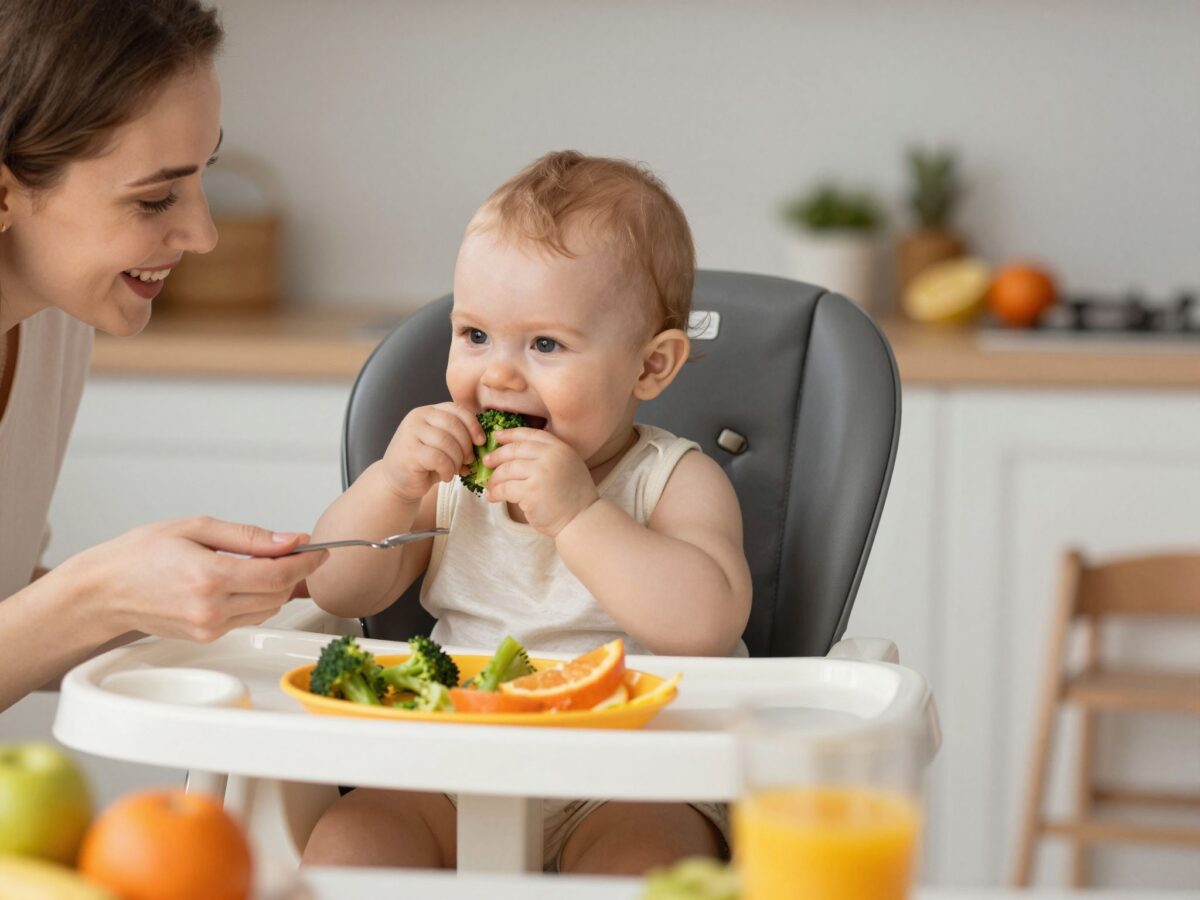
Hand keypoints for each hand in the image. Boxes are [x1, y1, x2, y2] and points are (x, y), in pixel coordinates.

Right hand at [64, 516, 329, 642]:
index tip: (320, 551)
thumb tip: (290, 540)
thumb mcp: (197, 528)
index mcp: (210, 576)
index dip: (307, 562)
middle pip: (279, 594)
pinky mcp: (207, 637)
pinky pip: (248, 617)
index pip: (279, 574)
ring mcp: (209, 627)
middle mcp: (212, 608)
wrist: (104, 590)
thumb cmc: (141, 554)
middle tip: (291, 550)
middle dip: (293, 572)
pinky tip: (240, 581)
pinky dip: (255, 599)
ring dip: (276, 587)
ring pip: (268, 609)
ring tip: (259, 563)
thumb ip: (250, 536)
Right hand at [380, 403, 485, 503]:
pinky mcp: (410, 452)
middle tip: (468, 461)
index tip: (481, 441)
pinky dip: (447, 470)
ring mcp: (411, 433)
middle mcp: (418, 418)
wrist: (396, 482)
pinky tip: (445, 476)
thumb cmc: (424, 463)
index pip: (456, 410)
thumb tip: (483, 442)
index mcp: (428, 412)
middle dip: (466, 445)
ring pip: (447, 442)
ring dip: (457, 460)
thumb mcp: (442, 445)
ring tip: (454, 470)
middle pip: (454, 425)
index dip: (473, 425)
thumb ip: (457, 437)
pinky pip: (439, 458)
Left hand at [483, 428, 598, 536]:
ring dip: (494, 478)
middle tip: (487, 461)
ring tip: (490, 486)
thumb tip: (515, 452)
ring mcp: (541, 474)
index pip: (531, 435)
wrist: (583, 519)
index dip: (511, 434)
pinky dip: (496, 493)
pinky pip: (505, 489)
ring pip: (507, 470)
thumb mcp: (568, 466)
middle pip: (515, 450)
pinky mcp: (531, 493)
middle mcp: (551, 457)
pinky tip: (493, 497)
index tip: (497, 436)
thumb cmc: (573, 497)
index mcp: (560, 449)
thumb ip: (548, 457)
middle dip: (497, 455)